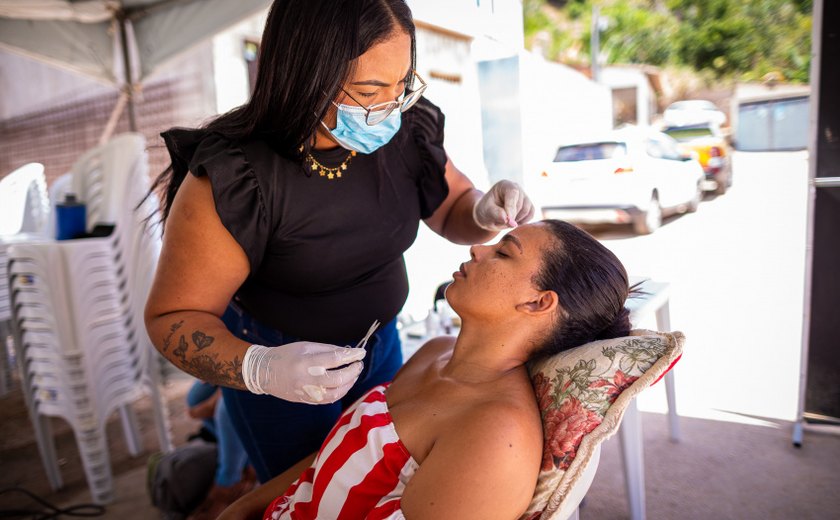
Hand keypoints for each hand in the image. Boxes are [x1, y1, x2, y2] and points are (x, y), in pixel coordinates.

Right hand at [242, 342, 365, 403]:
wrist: (264, 372)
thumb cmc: (287, 355)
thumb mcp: (306, 347)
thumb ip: (327, 350)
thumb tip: (348, 352)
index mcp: (306, 362)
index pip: (335, 359)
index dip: (351, 355)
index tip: (361, 352)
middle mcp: (307, 379)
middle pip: (338, 379)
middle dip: (353, 371)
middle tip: (358, 364)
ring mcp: (306, 392)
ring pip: (336, 393)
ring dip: (349, 384)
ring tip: (353, 374)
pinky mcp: (306, 400)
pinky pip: (328, 400)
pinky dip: (340, 392)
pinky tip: (344, 384)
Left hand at [472, 180, 534, 230]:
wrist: (489, 215)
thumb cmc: (486, 211)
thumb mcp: (486, 212)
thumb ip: (495, 213)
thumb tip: (507, 219)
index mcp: (504, 185)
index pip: (513, 193)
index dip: (511, 207)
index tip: (508, 220)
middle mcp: (517, 188)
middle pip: (520, 204)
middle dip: (511, 216)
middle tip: (500, 222)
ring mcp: (524, 196)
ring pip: (527, 210)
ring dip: (516, 220)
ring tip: (505, 221)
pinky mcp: (529, 205)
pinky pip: (531, 215)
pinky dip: (522, 221)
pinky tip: (513, 222)